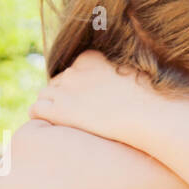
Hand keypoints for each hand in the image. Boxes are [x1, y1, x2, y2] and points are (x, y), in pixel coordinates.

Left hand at [29, 50, 188, 148]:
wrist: (148, 116)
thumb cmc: (151, 100)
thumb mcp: (139, 74)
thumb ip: (125, 73)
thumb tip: (136, 63)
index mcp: (91, 58)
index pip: (74, 70)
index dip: (79, 88)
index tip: (90, 102)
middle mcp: (74, 70)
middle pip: (59, 83)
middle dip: (65, 98)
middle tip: (79, 118)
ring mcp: (64, 89)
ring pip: (45, 96)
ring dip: (52, 108)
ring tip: (66, 125)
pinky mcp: (58, 109)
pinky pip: (36, 111)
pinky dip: (41, 119)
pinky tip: (53, 129)